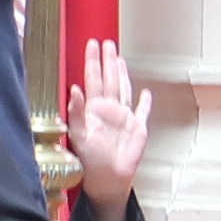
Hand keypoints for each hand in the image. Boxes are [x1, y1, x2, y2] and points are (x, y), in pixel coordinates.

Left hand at [67, 36, 151, 220]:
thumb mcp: (78, 135)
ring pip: (123, 89)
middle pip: (108, 79)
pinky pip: (142, 111)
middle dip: (107, 61)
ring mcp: (124, 117)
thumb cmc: (90, 159)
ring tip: (119, 59)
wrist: (107, 178)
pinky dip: (145, 102)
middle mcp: (108, 109)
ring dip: (122, 74)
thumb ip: (75, 112)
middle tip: (107, 43)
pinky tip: (146, 92)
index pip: (92, 79)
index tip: (92, 44)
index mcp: (93, 109)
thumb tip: (74, 90)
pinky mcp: (138, 128)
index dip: (92, 61)